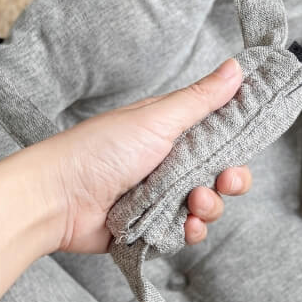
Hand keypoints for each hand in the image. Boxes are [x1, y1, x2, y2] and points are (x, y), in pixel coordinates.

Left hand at [34, 57, 251, 253]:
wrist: (58, 199)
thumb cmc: (100, 150)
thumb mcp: (157, 118)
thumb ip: (201, 99)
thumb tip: (236, 67)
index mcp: (172, 133)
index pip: (220, 138)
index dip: (236, 146)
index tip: (242, 150)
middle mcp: (170, 165)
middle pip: (219, 176)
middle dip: (229, 181)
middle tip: (224, 181)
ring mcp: (162, 198)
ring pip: (207, 207)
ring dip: (209, 208)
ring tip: (192, 204)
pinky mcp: (153, 228)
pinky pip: (186, 233)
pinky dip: (190, 232)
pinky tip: (184, 227)